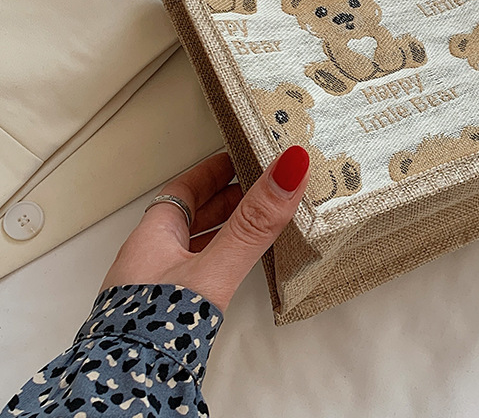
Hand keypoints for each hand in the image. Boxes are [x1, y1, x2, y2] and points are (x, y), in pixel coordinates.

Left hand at [100, 145, 309, 312]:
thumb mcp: (214, 267)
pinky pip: (198, 270)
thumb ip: (253, 222)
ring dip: (226, 230)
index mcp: (154, 236)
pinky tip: (237, 269)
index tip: (239, 156)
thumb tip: (286, 171)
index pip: (185, 187)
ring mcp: (157, 286)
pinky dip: (221, 260)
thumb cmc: (152, 330)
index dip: (214, 170)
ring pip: (195, 244)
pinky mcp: (167, 313)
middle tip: (260, 185)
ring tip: (258, 222)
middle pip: (192, 214)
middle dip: (227, 197)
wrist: (125, 391)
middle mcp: (152, 257)